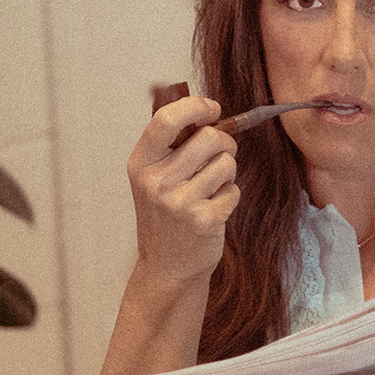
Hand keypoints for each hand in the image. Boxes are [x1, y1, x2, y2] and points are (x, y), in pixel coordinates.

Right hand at [128, 95, 239, 282]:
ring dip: (227, 172)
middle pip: (209, 137)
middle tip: (221, 154)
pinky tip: (214, 209)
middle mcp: (157, 182)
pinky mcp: (204, 220)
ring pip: (226, 163)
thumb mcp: (152, 178)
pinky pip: (233, 190)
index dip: (196, 107)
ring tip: (212, 187)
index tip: (213, 110)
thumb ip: (171, 146)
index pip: (167, 119)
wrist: (167, 268)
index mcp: (141, 164)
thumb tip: (207, 112)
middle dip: (224, 142)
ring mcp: (180, 202)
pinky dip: (229, 196)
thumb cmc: (165, 217)